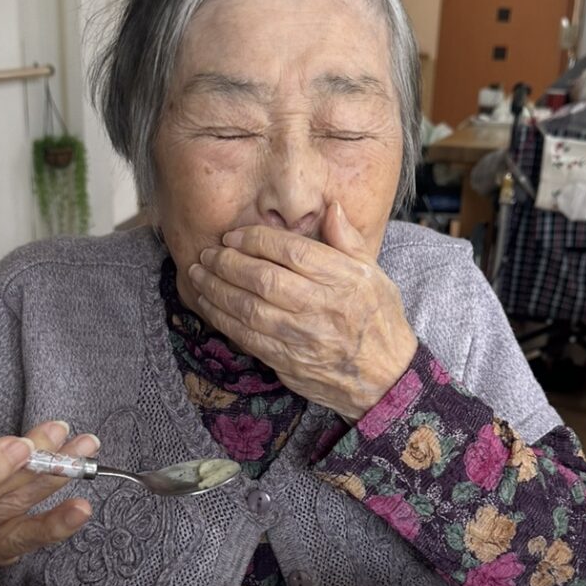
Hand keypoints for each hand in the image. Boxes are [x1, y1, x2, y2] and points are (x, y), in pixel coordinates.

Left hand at [185, 203, 418, 421]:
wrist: (387, 378)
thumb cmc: (379, 321)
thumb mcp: (375, 274)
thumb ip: (348, 240)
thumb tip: (330, 207)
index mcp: (343, 279)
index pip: (292, 251)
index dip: (256, 240)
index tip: (233, 235)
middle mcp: (322, 307)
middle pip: (264, 279)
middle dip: (227, 263)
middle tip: (208, 253)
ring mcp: (303, 338)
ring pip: (249, 310)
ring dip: (216, 290)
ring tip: (198, 274)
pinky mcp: (289, 362)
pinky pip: (248, 338)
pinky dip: (223, 320)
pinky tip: (209, 305)